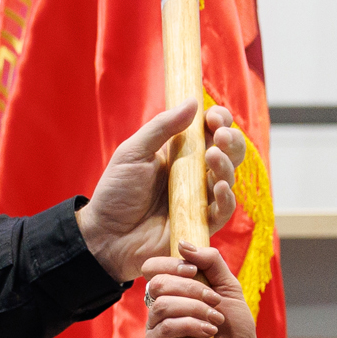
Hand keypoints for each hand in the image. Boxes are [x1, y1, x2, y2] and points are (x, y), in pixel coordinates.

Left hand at [77, 101, 247, 282]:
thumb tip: (192, 102)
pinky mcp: (200, 224)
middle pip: (228, 153)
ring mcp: (199, 199)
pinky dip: (227, 199)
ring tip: (213, 157)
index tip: (213, 117)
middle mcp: (194, 174)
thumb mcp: (133, 152)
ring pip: (228, 178)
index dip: (218, 121)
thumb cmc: (116, 192)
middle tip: (220, 136)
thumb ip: (162, 128)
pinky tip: (220, 187)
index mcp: (180, 153)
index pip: (210, 131)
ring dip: (226, 165)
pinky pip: (223, 211)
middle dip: (230, 141)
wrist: (105, 234)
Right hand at [143, 242, 268, 337]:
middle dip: (192, 290)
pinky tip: (207, 332)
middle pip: (158, 283)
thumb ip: (210, 261)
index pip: (153, 266)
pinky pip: (164, 327)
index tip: (196, 271)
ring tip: (215, 320)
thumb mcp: (228, 286)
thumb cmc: (234, 324)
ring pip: (162, 305)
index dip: (172, 264)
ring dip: (195, 309)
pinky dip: (190, 325)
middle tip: (215, 301)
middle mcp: (160, 304)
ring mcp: (156, 325)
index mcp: (174, 288)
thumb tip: (182, 244)